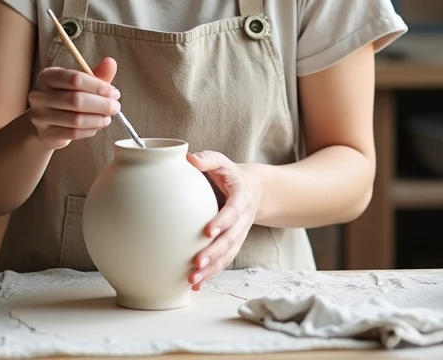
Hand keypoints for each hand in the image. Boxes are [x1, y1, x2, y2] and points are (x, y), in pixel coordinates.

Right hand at [28, 58, 119, 149]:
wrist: (46, 123)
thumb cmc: (66, 98)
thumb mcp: (81, 84)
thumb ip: (96, 74)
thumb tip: (111, 62)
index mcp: (47, 76)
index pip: (74, 78)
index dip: (97, 86)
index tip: (114, 93)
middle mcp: (39, 95)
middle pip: (76, 100)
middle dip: (101, 104)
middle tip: (115, 107)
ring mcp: (40, 116)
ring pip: (75, 119)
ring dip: (97, 119)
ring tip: (108, 118)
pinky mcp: (45, 134)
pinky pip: (73, 133)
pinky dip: (89, 130)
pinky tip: (97, 127)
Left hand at [185, 150, 260, 289]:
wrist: (253, 190)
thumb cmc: (230, 175)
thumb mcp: (222, 162)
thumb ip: (208, 159)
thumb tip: (190, 159)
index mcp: (241, 198)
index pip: (234, 211)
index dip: (223, 221)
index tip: (208, 231)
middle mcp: (243, 219)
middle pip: (231, 239)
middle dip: (215, 252)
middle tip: (197, 262)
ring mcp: (239, 234)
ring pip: (228, 254)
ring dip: (212, 268)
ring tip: (193, 279)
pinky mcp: (233, 245)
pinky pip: (224, 261)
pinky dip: (211, 274)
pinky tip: (197, 284)